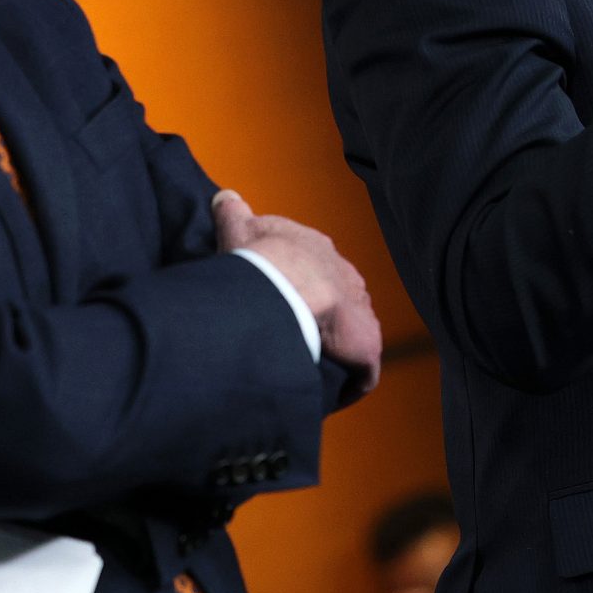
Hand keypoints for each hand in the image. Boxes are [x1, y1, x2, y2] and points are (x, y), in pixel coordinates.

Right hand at [214, 191, 382, 397]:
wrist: (285, 286)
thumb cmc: (259, 259)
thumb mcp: (239, 230)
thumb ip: (233, 213)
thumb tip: (224, 196)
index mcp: (321, 253)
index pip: (317, 271)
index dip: (301, 290)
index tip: (282, 307)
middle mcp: (348, 280)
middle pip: (338, 305)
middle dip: (320, 322)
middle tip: (292, 342)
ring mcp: (362, 313)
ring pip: (350, 338)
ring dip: (333, 354)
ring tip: (305, 371)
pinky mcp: (368, 347)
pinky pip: (361, 374)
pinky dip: (344, 385)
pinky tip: (323, 396)